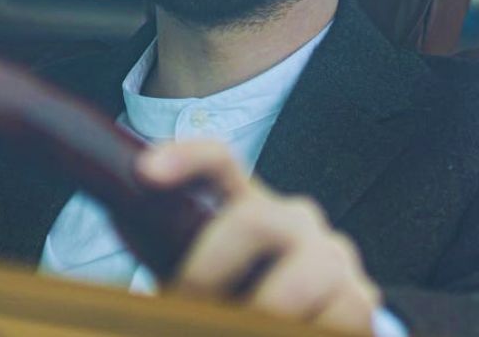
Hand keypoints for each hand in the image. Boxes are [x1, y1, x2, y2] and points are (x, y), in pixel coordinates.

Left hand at [137, 140, 380, 333]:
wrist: (317, 318)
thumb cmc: (243, 292)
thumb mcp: (201, 270)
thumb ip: (163, 251)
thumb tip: (118, 251)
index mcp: (246, 205)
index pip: (218, 162)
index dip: (184, 158)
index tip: (145, 172)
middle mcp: (293, 219)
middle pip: (255, 221)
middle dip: (209, 272)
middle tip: (187, 307)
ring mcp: (332, 256)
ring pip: (299, 279)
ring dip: (260, 315)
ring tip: (235, 328)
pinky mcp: (360, 298)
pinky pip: (339, 315)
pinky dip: (303, 332)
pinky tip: (280, 333)